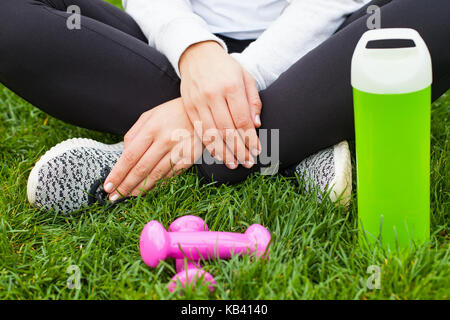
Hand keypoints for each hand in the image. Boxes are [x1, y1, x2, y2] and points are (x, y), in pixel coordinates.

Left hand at [103, 98, 201, 200]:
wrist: (202, 113)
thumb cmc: (172, 113)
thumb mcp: (149, 116)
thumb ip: (134, 135)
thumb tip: (123, 156)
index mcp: (151, 128)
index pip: (130, 156)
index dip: (118, 173)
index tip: (108, 185)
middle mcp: (164, 140)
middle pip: (141, 169)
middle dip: (125, 185)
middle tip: (115, 196)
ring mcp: (178, 150)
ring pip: (156, 175)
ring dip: (140, 189)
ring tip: (129, 196)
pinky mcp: (189, 158)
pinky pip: (171, 176)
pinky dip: (158, 185)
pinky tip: (149, 190)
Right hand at [179, 41, 261, 169]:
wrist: (197, 54)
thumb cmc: (226, 67)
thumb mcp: (245, 77)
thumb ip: (253, 101)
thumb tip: (256, 125)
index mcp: (231, 86)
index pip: (242, 120)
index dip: (250, 138)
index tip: (257, 151)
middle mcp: (214, 95)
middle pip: (228, 130)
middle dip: (239, 149)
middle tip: (247, 162)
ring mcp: (198, 101)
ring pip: (212, 134)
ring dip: (224, 152)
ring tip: (233, 164)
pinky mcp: (189, 107)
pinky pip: (199, 130)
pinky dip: (209, 145)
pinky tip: (218, 155)